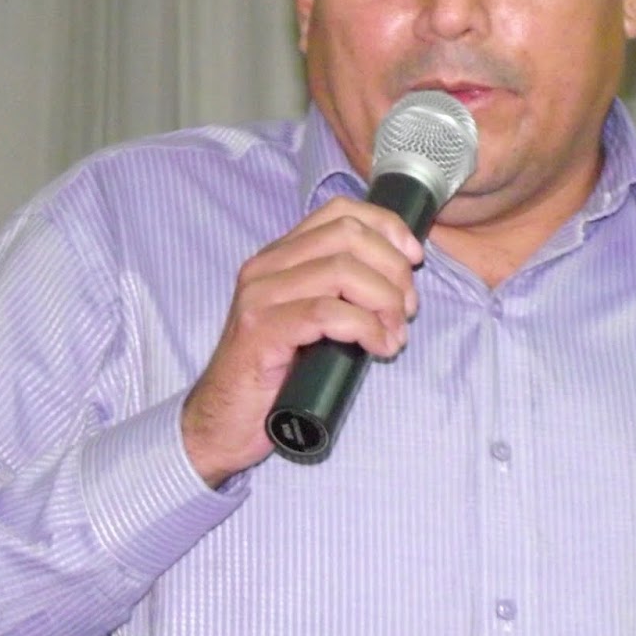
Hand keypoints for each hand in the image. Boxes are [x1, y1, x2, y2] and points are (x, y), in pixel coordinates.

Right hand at [181, 197, 423, 485]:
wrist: (221, 424)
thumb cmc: (274, 378)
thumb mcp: (311, 323)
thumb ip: (340, 294)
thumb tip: (398, 281)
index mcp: (279, 257)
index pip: (340, 211)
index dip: (386, 227)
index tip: (413, 260)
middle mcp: (266, 267)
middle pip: (348, 236)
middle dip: (392, 269)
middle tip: (407, 309)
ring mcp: (259, 297)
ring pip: (342, 271)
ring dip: (385, 301)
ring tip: (394, 334)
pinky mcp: (260, 331)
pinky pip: (327, 313)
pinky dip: (366, 327)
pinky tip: (379, 347)